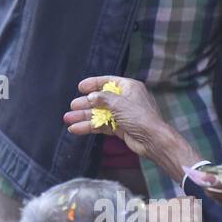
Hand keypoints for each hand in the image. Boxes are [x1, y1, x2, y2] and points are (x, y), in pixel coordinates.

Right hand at [63, 76, 195, 182]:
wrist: (153, 140)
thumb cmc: (140, 117)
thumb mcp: (120, 103)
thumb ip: (103, 98)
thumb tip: (91, 96)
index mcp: (129, 88)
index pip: (108, 82)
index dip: (93, 83)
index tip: (80, 87)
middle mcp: (125, 100)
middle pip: (101, 99)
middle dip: (85, 103)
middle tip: (72, 106)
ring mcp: (122, 115)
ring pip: (99, 113)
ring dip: (84, 116)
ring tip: (68, 119)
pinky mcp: (120, 128)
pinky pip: (101, 125)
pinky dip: (89, 127)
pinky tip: (76, 128)